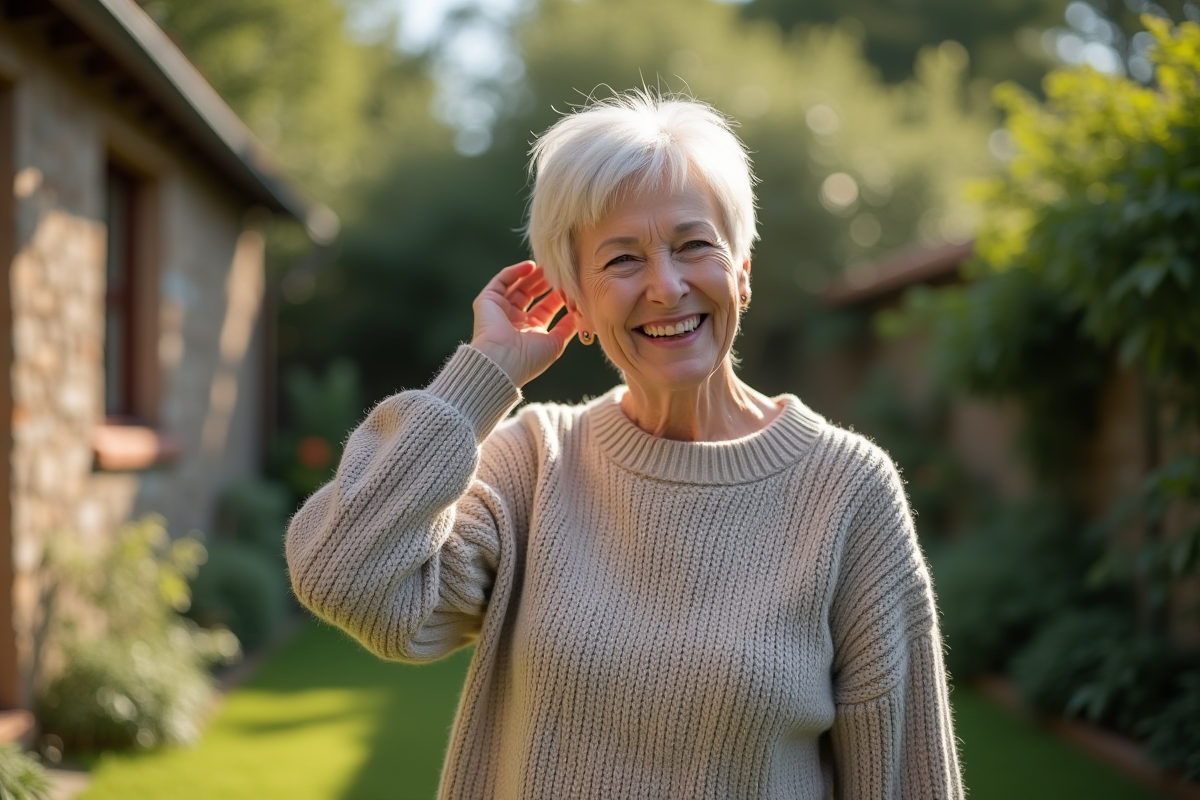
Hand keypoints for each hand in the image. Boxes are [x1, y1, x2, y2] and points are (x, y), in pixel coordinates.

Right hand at [471, 261, 577, 387]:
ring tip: (547, 266)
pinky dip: (515, 272)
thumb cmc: (528, 358)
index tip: (570, 286)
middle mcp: (514, 319)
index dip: (557, 296)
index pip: (545, 308)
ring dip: (532, 275)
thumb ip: (568, 327)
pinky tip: (530, 266)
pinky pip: (502, 281)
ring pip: (517, 285)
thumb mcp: (556, 343)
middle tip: (558, 272)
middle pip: (531, 294)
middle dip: (545, 282)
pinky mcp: (487, 300)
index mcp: (529, 331)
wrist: (502, 361)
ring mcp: (500, 309)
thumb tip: (581, 314)